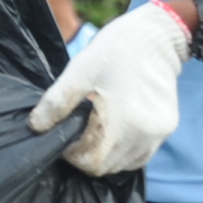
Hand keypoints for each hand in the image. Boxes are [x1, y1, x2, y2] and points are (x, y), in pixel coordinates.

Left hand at [28, 0, 186, 176]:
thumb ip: (57, 102)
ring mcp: (159, 134)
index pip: (91, 163)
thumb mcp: (79, 71)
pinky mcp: (167, 129)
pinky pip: (139, 154)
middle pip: (107, 167)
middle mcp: (145, 135)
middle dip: (87, 153)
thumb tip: (35, 127)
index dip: (73, 153)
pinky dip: (123, 148)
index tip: (66, 130)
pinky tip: (115, 126)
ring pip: (123, 163)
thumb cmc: (114, 50)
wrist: (156, 36)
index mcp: (123, 123)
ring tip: (98, 123)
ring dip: (106, 152)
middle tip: (80, 125)